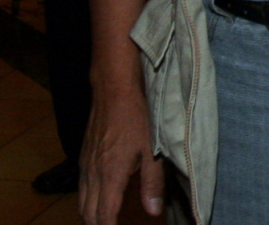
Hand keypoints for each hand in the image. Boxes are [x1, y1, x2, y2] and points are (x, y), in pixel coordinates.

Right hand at [79, 83, 162, 224]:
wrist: (114, 91)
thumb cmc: (139, 118)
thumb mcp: (153, 151)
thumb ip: (153, 183)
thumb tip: (153, 212)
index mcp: (110, 175)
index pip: (103, 215)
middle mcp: (92, 174)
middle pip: (88, 213)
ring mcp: (85, 165)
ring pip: (81, 202)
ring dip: (90, 216)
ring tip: (104, 222)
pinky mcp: (84, 157)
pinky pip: (81, 187)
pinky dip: (87, 201)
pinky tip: (99, 200)